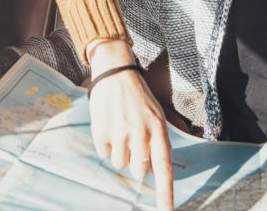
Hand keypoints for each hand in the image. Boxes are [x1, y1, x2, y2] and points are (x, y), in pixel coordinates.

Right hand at [88, 40, 173, 209]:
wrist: (115, 74)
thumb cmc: (138, 97)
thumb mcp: (157, 115)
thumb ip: (158, 142)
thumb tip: (155, 170)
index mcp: (158, 130)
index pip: (163, 168)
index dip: (165, 193)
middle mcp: (140, 133)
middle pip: (139, 170)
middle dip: (137, 162)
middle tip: (134, 141)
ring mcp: (120, 133)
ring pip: (120, 164)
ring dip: (120, 153)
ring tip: (120, 131)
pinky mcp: (101, 132)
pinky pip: (104, 154)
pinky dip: (106, 145)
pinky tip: (109, 127)